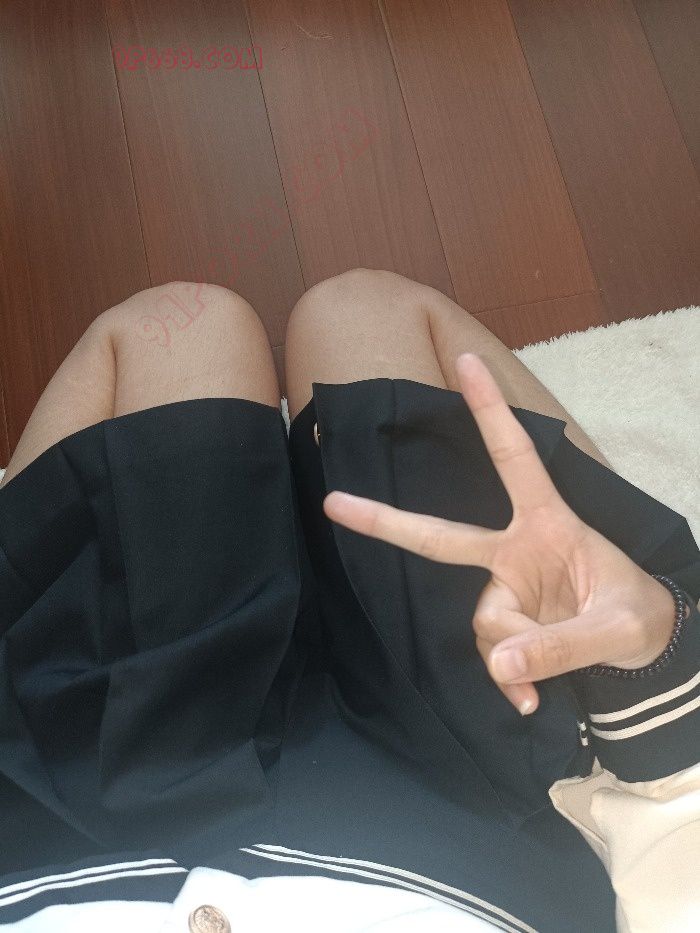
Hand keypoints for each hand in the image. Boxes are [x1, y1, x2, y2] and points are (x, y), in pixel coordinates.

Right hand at [324, 354, 676, 714]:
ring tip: (548, 681)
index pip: (515, 460)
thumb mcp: (619, 627)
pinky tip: (528, 702)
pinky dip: (508, 679)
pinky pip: (491, 654)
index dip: (490, 412)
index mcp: (548, 525)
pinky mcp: (507, 623)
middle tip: (333, 502)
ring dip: (512, 655)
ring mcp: (507, 589)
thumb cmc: (638, 615)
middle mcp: (516, 552)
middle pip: (442, 538)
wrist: (649, 645)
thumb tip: (499, 668)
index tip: (466, 362)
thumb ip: (564, 647)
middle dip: (387, 522)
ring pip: (483, 624)